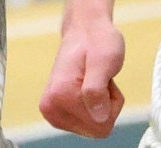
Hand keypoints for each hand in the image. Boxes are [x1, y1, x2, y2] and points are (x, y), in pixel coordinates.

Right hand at [39, 15, 126, 136]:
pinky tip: (91, 87)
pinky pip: (89, 125)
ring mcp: (52, 112)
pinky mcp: (57, 113)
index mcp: (60, 96)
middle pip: (96, 130)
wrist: (85, 30)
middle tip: (101, 79)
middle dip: (107, 106)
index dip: (110, 103)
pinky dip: (97, 107)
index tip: (102, 79)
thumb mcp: (104, 61)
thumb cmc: (97, 42)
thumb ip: (96, 90)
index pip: (101, 126)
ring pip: (94, 128)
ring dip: (103, 105)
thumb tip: (98, 117)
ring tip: (97, 81)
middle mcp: (50, 108)